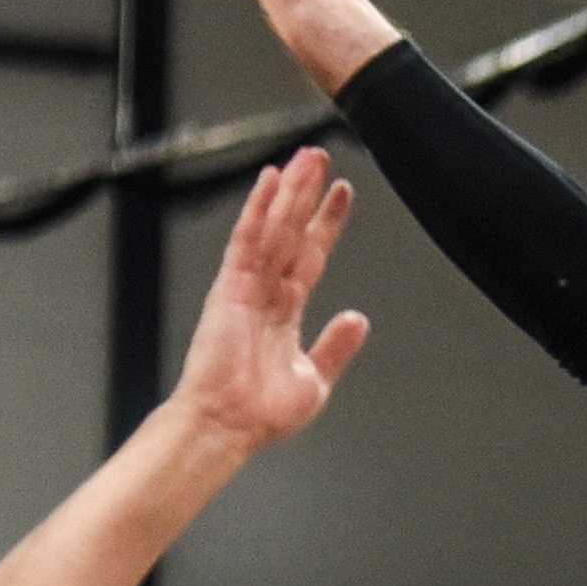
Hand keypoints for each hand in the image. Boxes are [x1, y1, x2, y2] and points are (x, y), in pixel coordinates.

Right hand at [167, 152, 370, 453]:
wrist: (228, 427)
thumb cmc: (260, 413)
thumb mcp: (315, 379)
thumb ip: (335, 347)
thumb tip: (358, 320)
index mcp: (284, 311)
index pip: (310, 256)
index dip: (327, 224)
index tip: (341, 195)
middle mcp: (265, 292)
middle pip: (292, 232)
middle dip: (307, 195)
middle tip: (322, 158)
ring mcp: (246, 286)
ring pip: (273, 228)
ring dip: (290, 192)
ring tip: (307, 159)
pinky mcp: (229, 288)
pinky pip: (247, 240)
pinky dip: (259, 209)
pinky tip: (271, 181)